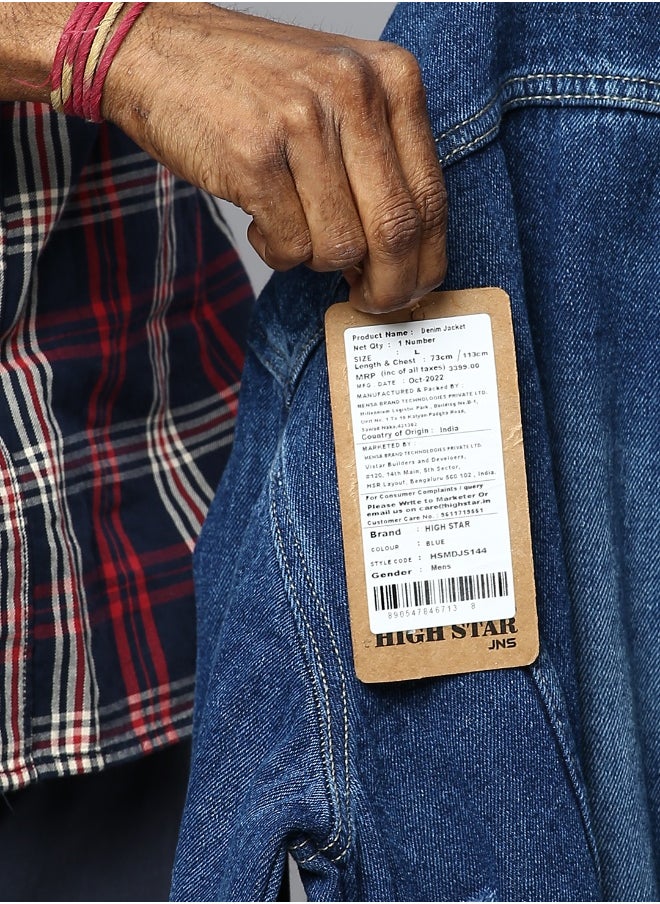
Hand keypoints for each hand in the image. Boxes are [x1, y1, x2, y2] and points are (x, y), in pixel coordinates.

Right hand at [103, 3, 446, 312]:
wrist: (163, 53)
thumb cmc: (255, 86)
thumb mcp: (340, 98)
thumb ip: (381, 163)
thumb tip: (403, 257)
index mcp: (392, 78)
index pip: (432, 198)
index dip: (425, 262)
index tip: (411, 290)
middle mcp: (354, 92)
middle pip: (396, 230)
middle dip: (388, 285)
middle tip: (370, 300)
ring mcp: (302, 123)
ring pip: (341, 246)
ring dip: (317, 259)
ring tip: (293, 227)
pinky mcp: (254, 158)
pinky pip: (290, 247)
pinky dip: (278, 252)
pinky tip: (262, 221)